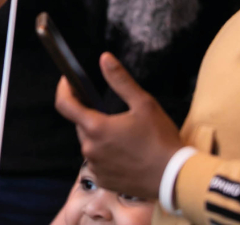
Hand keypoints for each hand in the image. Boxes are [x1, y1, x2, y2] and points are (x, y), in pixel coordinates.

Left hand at [54, 52, 182, 200]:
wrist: (176, 178)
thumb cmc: (161, 140)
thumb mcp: (144, 104)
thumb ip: (120, 80)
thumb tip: (104, 58)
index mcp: (96, 127)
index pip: (64, 105)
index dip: (64, 90)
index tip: (68, 82)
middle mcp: (90, 148)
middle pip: (81, 124)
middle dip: (91, 116)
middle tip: (114, 115)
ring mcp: (96, 167)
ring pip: (90, 143)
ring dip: (100, 136)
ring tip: (125, 137)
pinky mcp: (104, 180)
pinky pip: (98, 162)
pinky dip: (106, 155)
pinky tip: (126, 154)